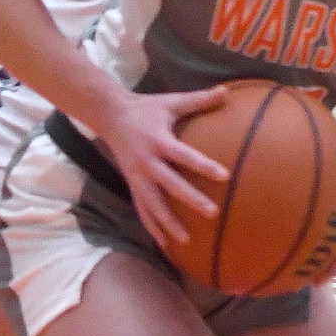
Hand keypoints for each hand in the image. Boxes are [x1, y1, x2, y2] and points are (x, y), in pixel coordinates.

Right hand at [98, 87, 230, 248]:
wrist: (109, 115)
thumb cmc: (146, 108)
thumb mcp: (170, 101)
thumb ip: (198, 99)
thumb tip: (226, 91)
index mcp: (158, 140)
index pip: (183, 155)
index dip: (203, 165)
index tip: (224, 175)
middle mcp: (147, 161)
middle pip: (170, 185)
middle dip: (190, 200)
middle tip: (212, 213)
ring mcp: (137, 176)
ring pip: (153, 204)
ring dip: (169, 223)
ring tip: (187, 240)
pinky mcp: (131, 184)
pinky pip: (142, 209)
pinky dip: (152, 227)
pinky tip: (164, 244)